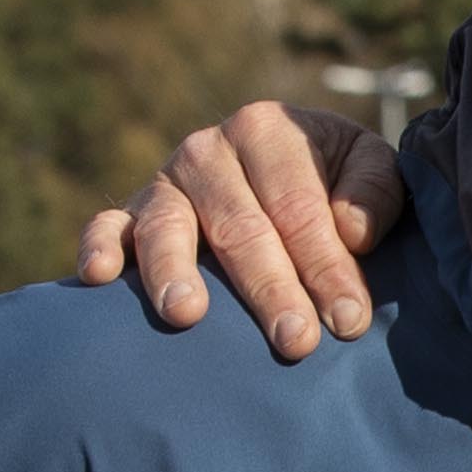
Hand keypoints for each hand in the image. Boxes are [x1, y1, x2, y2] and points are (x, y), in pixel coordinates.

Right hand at [74, 102, 407, 357]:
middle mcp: (210, 150)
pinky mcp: (131, 212)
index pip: (299, 207)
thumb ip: (373, 190)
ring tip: (187, 314)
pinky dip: (99, 246)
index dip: (326, 265)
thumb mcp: (367, 166)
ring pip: (167, 228)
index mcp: (269, 130)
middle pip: (241, 227)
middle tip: (294, 341)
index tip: (348, 319)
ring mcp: (166, 182)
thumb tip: (351, 230)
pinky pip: (107, 226)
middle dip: (270, 287)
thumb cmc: (333, 181)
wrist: (282, 173)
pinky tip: (99, 277)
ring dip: (175, 271)